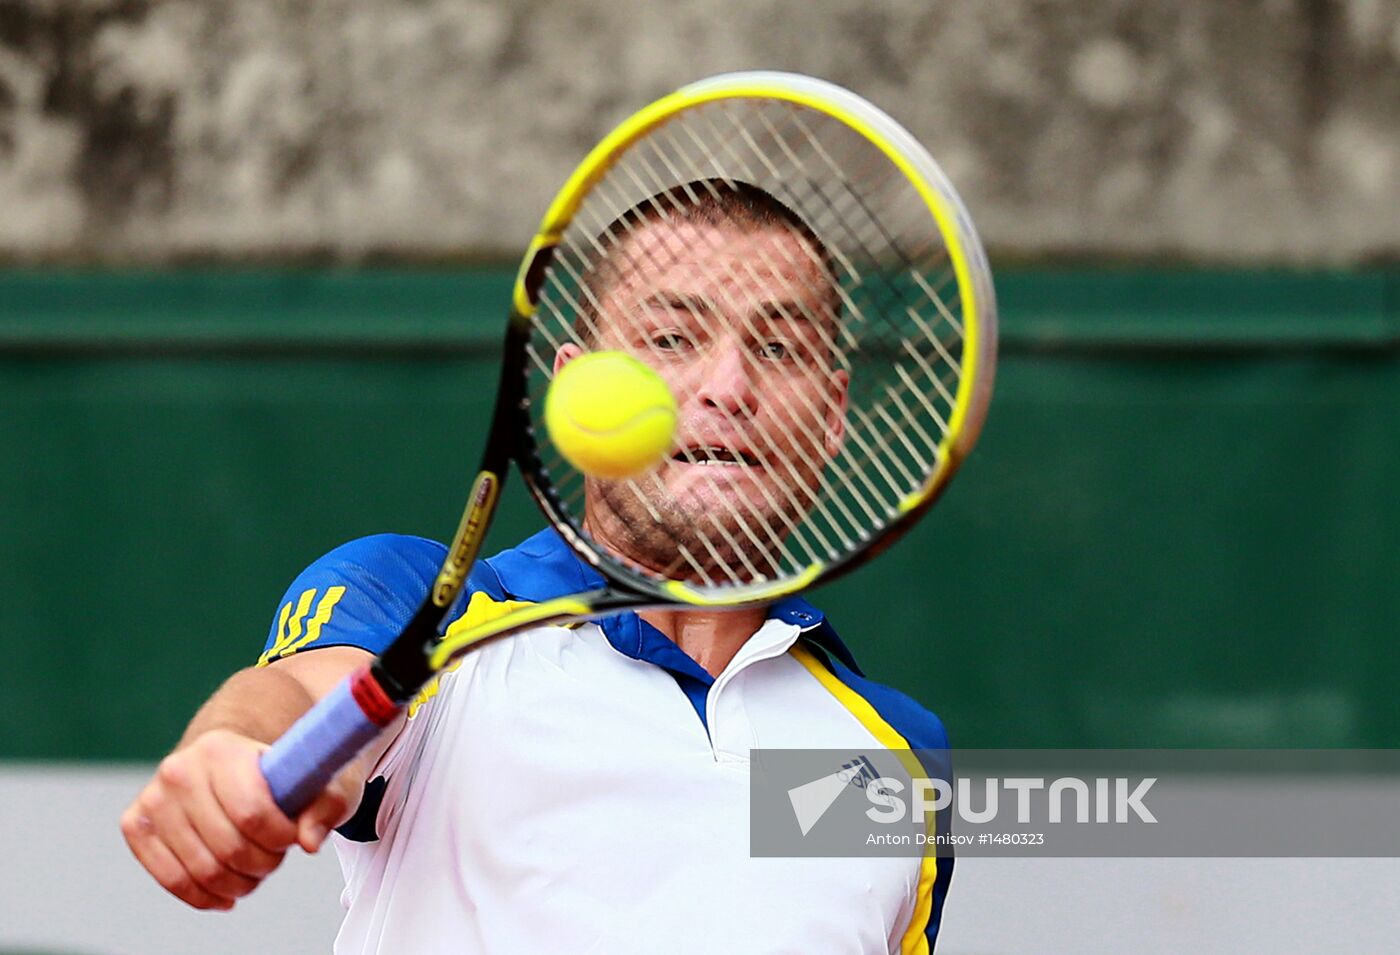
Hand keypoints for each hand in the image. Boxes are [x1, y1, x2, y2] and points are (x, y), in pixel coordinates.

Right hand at [120, 729, 359, 909]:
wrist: (234, 754)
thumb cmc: (280, 769)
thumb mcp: (318, 775)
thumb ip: (326, 804)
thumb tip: (309, 841)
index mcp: (221, 748)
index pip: (252, 813)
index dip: (281, 837)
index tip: (293, 835)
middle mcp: (180, 770)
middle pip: (228, 847)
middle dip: (264, 862)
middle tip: (276, 853)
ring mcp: (154, 798)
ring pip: (202, 870)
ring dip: (239, 882)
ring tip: (256, 868)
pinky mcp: (136, 824)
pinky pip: (171, 879)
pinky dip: (205, 896)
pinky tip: (228, 893)